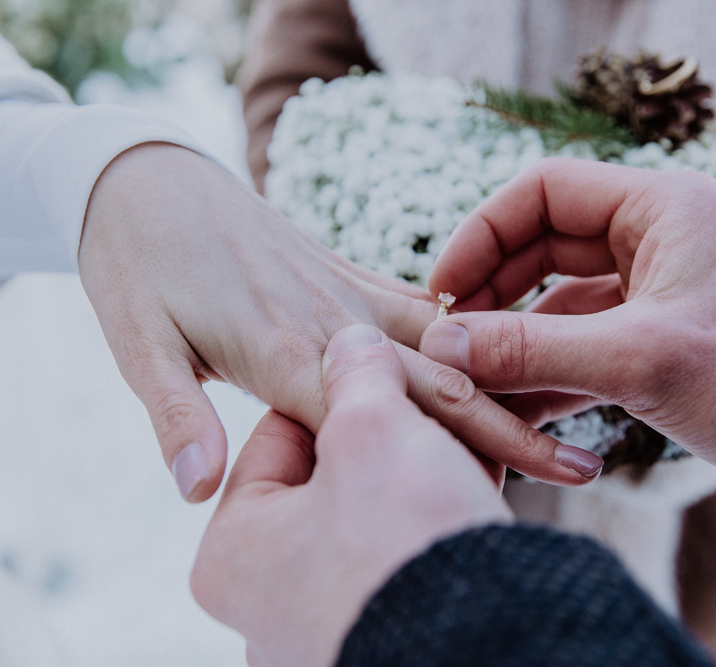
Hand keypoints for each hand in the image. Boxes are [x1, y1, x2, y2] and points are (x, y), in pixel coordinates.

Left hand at [79, 144, 596, 501]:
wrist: (147, 180)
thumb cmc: (136, 266)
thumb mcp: (137, 344)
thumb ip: (177, 415)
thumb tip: (195, 490)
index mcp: (287, 349)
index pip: (394, 413)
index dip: (469, 446)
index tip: (534, 475)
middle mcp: (333, 319)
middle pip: (441, 380)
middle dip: (512, 425)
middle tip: (579, 465)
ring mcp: (345, 291)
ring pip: (445, 343)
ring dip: (504, 381)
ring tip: (565, 416)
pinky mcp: (347, 273)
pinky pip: (420, 306)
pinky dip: (466, 336)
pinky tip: (501, 355)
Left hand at [190, 324, 511, 666]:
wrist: (485, 648)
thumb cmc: (407, 541)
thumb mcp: (372, 432)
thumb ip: (356, 376)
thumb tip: (355, 344)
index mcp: (236, 547)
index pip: (283, 432)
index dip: (346, 386)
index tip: (393, 359)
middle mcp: (268, 593)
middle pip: (333, 475)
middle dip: (392, 432)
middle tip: (434, 397)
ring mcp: (322, 619)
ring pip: (376, 511)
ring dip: (422, 469)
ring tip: (465, 439)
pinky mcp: (380, 629)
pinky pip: (403, 550)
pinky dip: (434, 513)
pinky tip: (475, 480)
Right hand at [420, 158, 715, 541]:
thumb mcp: (638, 361)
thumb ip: (531, 349)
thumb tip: (441, 345)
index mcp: (661, 208)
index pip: (543, 192)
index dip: (482, 235)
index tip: (441, 290)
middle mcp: (655, 241)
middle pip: (541, 246)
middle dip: (490, 291)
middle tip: (446, 339)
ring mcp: (653, 295)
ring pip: (556, 303)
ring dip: (512, 341)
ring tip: (468, 382)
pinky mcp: (654, 347)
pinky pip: (579, 348)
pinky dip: (544, 375)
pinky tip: (510, 410)